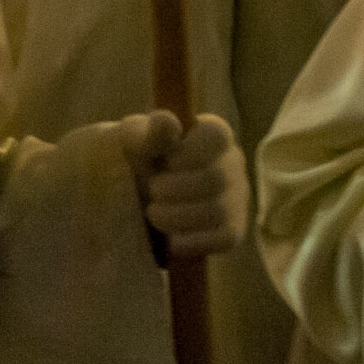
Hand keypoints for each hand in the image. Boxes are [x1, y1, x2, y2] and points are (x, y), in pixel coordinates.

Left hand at [119, 110, 248, 258]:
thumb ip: (147, 133)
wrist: (128, 198)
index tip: (167, 161)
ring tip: (154, 214)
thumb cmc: (133, 159)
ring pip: (219, 211)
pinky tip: (170, 240)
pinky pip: (226, 239)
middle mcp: (231, 164)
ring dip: (179, 216)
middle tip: (152, 191)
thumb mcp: (131, 142)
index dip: (190, 151)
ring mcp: (236, 198)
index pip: (217, 135)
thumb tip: (167, 122)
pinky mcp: (232, 230)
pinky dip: (194, 241)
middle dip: (177, 188)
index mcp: (211, 134)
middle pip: (217, 178)